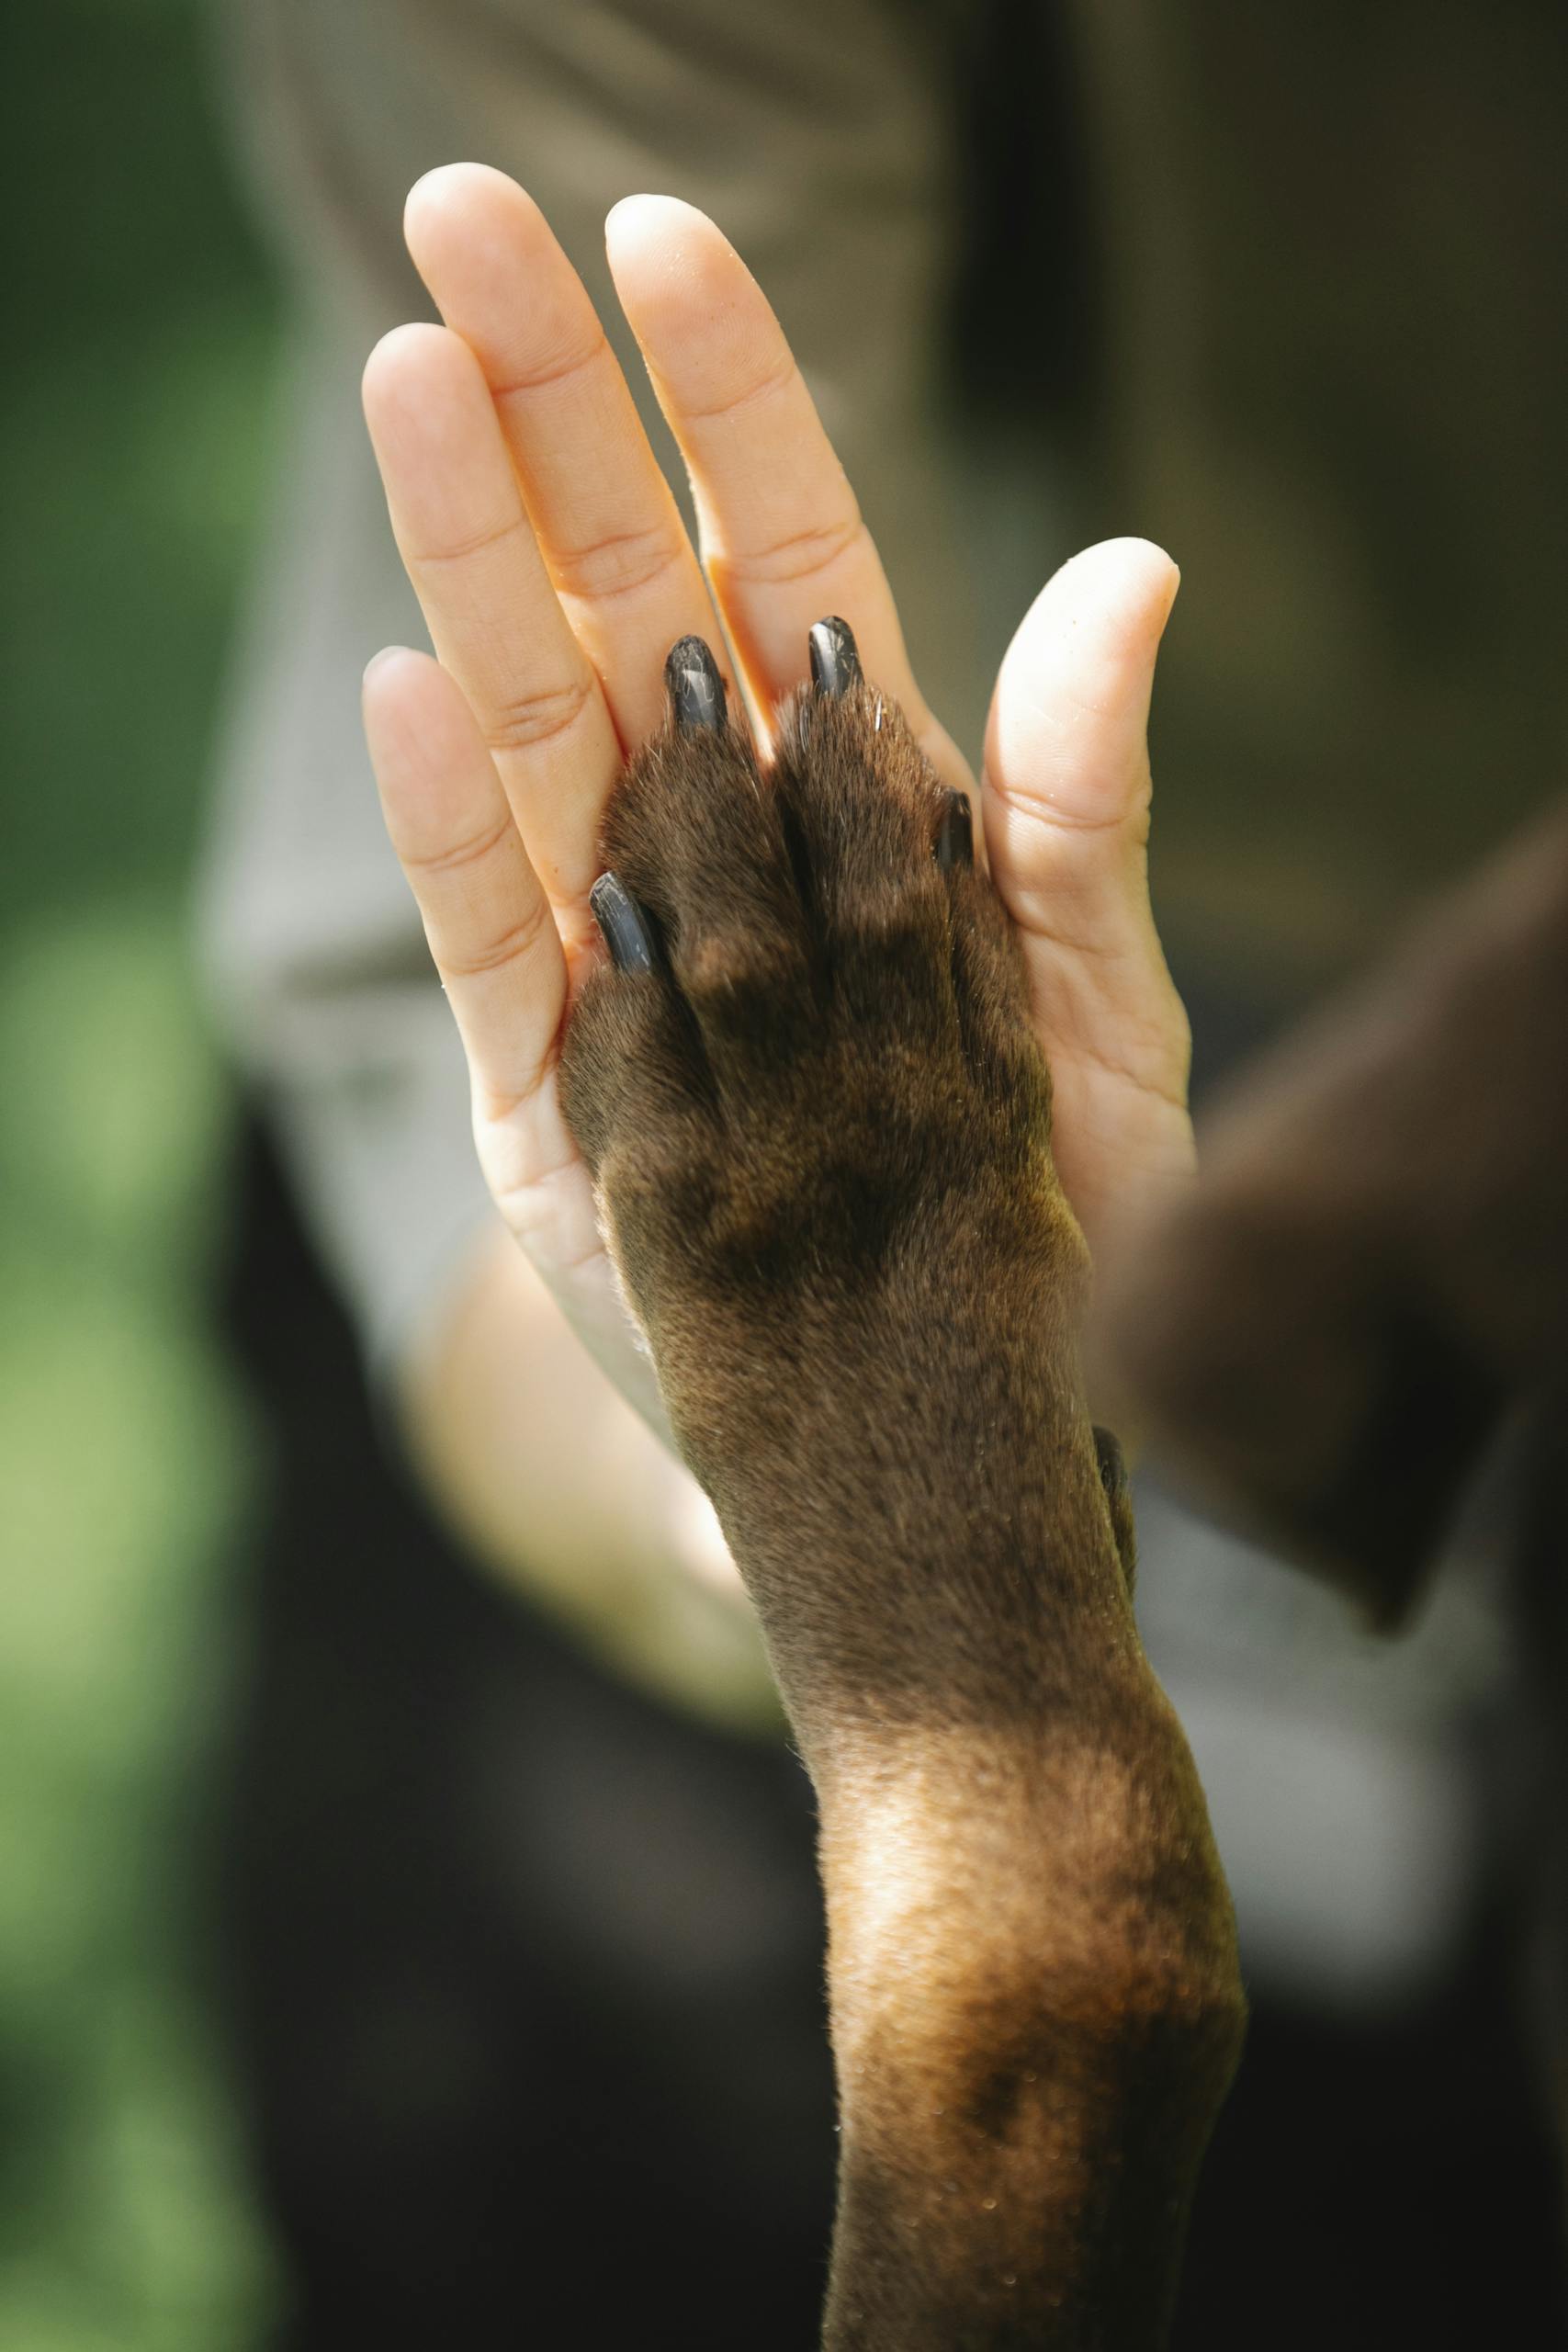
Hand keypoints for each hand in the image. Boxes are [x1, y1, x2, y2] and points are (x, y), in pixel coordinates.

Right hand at [361, 163, 1192, 1443]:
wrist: (947, 1433)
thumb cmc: (1042, 1213)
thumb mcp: (1093, 1004)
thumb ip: (1079, 796)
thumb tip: (1137, 566)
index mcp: (856, 800)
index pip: (782, 555)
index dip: (728, 403)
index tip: (661, 243)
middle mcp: (719, 845)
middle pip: (621, 597)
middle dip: (547, 412)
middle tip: (462, 225)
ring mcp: (618, 953)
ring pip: (533, 723)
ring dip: (472, 561)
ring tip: (410, 382)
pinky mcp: (549, 1085)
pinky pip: (497, 929)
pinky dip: (456, 815)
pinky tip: (420, 686)